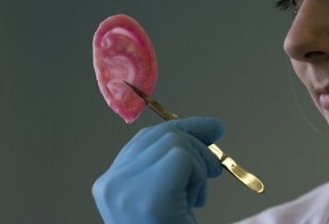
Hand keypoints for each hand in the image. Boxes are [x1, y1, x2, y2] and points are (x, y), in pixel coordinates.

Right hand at [92, 116, 223, 223]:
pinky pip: (182, 159)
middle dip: (197, 143)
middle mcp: (111, 184)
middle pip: (161, 137)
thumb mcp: (165, 198)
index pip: (145, 140)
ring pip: (175, 144)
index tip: (211, 127)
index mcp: (110, 185)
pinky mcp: (149, 198)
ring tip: (198, 197)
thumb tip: (210, 128)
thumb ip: (171, 167)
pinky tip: (195, 202)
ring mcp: (125, 190)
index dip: (181, 129)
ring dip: (200, 167)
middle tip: (217, 168)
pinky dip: (199, 175)